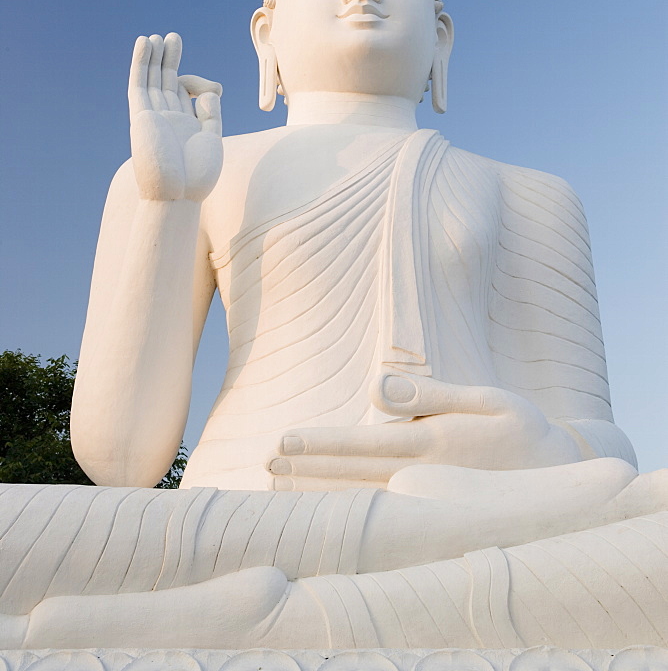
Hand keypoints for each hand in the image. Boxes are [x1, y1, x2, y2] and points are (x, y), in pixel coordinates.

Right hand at [128, 33, 222, 201]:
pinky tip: (144, 43)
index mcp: (184, 125)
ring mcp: (153, 116)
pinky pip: (138, 84)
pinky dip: (140, 63)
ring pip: (151, 79)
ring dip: (153, 57)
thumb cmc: (198, 175)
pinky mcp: (140, 116)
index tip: (215, 88)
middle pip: (165, 82)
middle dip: (170, 59)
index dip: (198, 83)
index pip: (186, 93)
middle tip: (174, 37)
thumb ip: (211, 113)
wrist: (178, 194)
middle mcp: (166, 119)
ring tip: (158, 37)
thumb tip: (210, 92)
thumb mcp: (212, 138)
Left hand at [266, 372, 582, 489]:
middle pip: (351, 474)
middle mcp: (425, 477)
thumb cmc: (521, 428)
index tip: (282, 442)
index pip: (362, 444)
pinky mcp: (435, 511)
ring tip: (276, 484)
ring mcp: (429, 499)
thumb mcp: (486, 398)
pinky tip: (320, 503)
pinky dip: (345, 508)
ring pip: (360, 498)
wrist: (562, 478)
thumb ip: (429, 395)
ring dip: (316, 492)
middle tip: (265, 462)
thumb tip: (377, 389)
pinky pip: (381, 512)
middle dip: (305, 469)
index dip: (319, 444)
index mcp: (434, 443)